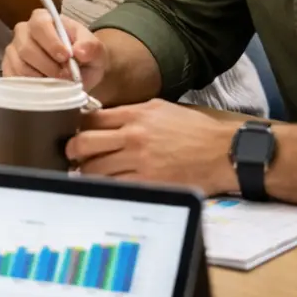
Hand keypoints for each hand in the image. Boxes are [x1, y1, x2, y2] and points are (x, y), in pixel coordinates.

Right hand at [2, 8, 108, 91]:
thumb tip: (80, 52)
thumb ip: (91, 46)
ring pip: (20, 66)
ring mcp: (14, 50)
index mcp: (42, 19)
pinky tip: (45, 87)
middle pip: (26, 48)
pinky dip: (30, 86)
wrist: (80, 70)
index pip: (40, 25)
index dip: (52, 42)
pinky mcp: (9, 68)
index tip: (67, 57)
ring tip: (58, 83)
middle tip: (66, 76)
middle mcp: (23, 31)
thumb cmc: (84, 53)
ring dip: (41, 78)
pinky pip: (14, 79)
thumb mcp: (96, 49)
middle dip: (48, 66)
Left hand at [67, 99, 239, 194]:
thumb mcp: (161, 109)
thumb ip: (131, 112)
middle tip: (72, 156)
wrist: (224, 152)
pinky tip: (104, 186)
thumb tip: (103, 118)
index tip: (75, 132)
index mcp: (135, 115)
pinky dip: (105, 187)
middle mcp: (133, 137)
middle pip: (84, 144)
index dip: (77, 127)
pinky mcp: (149, 183)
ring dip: (86, 172)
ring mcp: (140, 162)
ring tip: (86, 174)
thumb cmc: (194, 130)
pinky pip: (115, 187)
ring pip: (95, 169)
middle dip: (72, 151)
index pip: (90, 119)